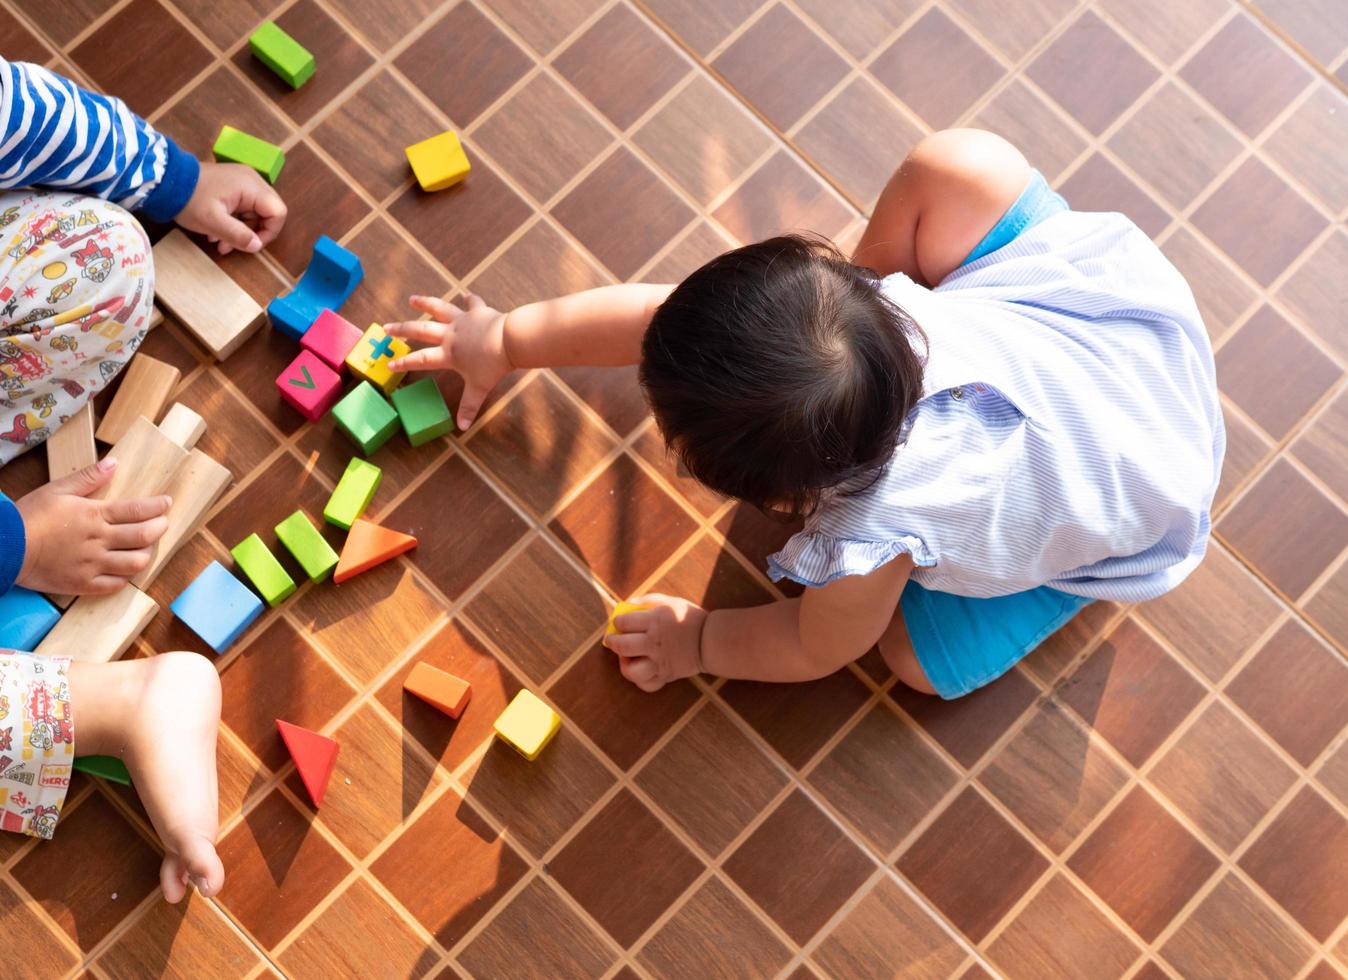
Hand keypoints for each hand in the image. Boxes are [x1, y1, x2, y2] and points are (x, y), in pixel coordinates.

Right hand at [14, 459, 170, 595]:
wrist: (4, 547)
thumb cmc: (30, 516)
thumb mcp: (57, 489)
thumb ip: (89, 478)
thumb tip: (114, 463)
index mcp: (95, 514)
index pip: (138, 510)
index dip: (158, 507)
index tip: (167, 503)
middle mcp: (99, 540)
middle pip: (144, 536)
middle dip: (160, 528)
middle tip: (162, 523)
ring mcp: (93, 564)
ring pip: (136, 563)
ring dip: (146, 554)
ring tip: (145, 547)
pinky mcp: (83, 584)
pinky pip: (116, 585)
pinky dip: (126, 577)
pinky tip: (125, 569)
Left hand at [175, 161, 286, 254]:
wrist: (164, 181)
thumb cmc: (189, 199)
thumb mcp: (212, 222)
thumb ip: (237, 235)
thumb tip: (257, 247)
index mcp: (251, 186)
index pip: (278, 211)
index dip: (270, 232)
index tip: (251, 244)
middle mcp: (251, 180)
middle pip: (269, 212)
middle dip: (254, 233)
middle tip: (236, 245)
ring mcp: (242, 181)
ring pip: (256, 212)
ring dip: (242, 230)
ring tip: (221, 242)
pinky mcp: (232, 185)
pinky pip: (244, 207)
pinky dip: (235, 222)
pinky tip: (217, 231)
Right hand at [385, 293, 510, 429]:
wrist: (509, 341)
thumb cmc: (493, 366)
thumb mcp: (479, 388)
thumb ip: (469, 406)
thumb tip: (462, 427)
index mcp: (448, 354)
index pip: (422, 359)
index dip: (405, 362)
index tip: (389, 363)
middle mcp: (450, 334)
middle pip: (421, 330)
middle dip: (402, 329)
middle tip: (386, 327)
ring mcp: (463, 320)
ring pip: (439, 309)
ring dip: (425, 303)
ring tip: (412, 299)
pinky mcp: (478, 311)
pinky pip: (472, 303)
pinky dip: (469, 299)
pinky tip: (466, 295)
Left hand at [602, 594, 706, 691]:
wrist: (711, 640)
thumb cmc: (689, 618)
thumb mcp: (669, 601)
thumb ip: (647, 601)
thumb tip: (628, 604)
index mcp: (655, 621)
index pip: (624, 622)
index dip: (618, 622)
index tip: (620, 622)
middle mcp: (655, 642)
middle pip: (623, 646)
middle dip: (613, 642)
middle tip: (613, 640)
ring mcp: (660, 661)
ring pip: (632, 671)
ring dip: (625, 665)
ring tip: (628, 658)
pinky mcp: (666, 675)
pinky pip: (647, 685)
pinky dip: (641, 680)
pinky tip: (641, 670)